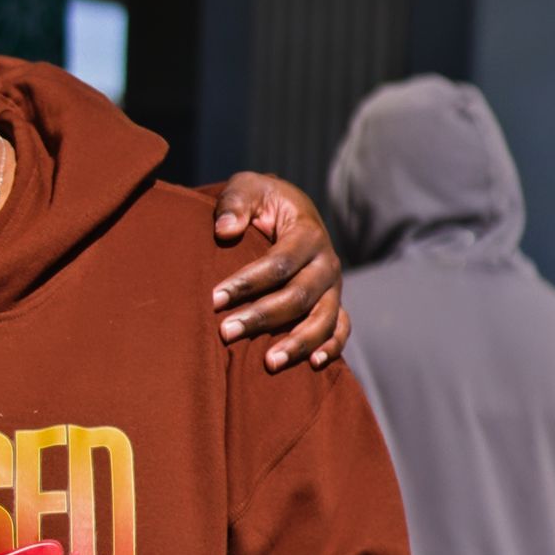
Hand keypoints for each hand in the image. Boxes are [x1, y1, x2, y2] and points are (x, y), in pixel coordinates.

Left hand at [211, 175, 348, 370]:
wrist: (286, 213)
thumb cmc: (261, 203)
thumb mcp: (248, 188)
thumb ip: (235, 202)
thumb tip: (226, 230)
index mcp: (308, 233)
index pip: (280, 263)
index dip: (248, 283)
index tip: (214, 298)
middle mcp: (326, 262)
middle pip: (298, 296)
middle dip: (261, 317)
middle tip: (226, 332)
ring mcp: (333, 287)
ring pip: (323, 320)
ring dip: (296, 343)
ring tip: (268, 362)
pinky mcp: (334, 304)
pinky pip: (340, 330)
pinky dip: (331, 348)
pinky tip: (312, 365)